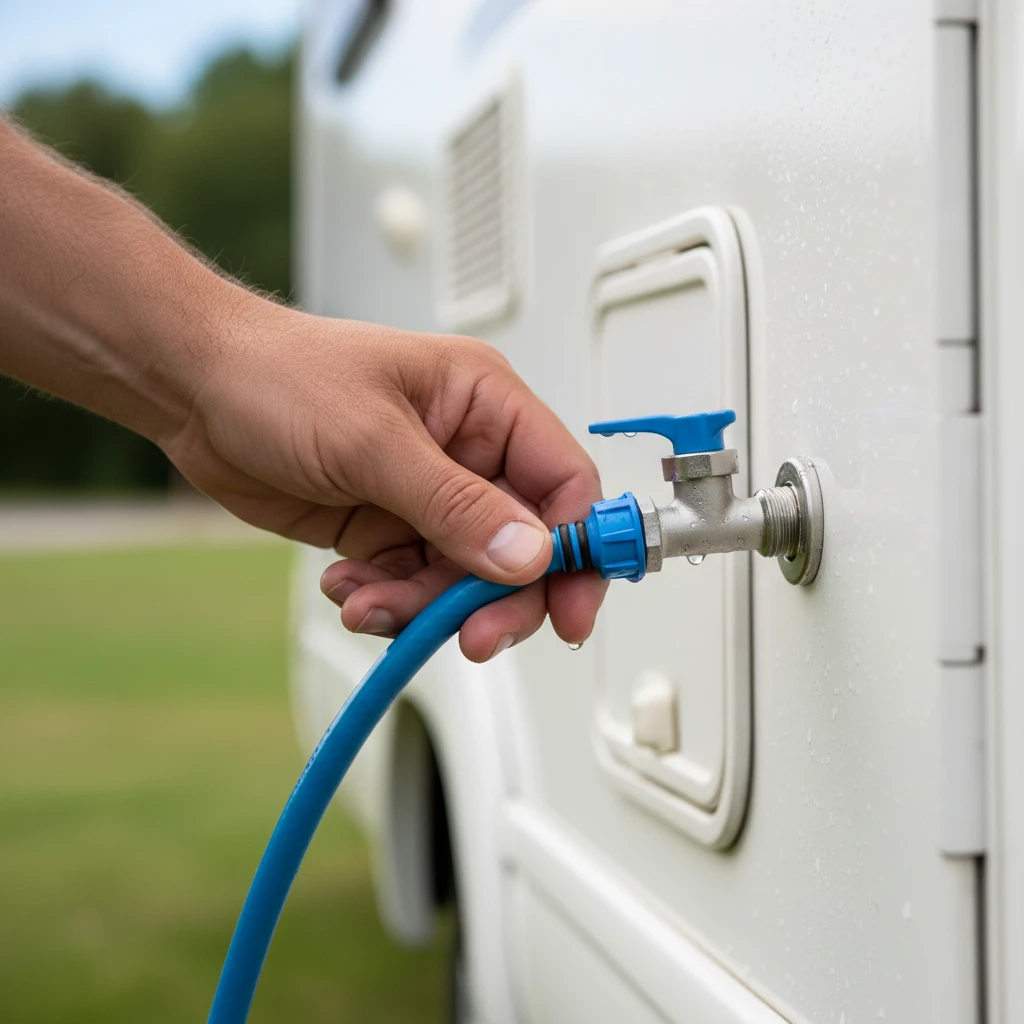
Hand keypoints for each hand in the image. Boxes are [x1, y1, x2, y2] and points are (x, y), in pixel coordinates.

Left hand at [164, 300, 607, 660]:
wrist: (196, 391)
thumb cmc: (280, 376)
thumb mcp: (373, 440)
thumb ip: (456, 505)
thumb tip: (531, 555)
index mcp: (486, 404)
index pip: (563, 483)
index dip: (579, 550)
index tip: (572, 608)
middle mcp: (468, 453)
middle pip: (524, 546)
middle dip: (497, 596)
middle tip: (473, 635)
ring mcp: (428, 495)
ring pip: (464, 576)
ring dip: (426, 605)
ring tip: (372, 605)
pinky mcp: (390, 528)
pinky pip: (414, 584)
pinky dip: (388, 601)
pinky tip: (349, 589)